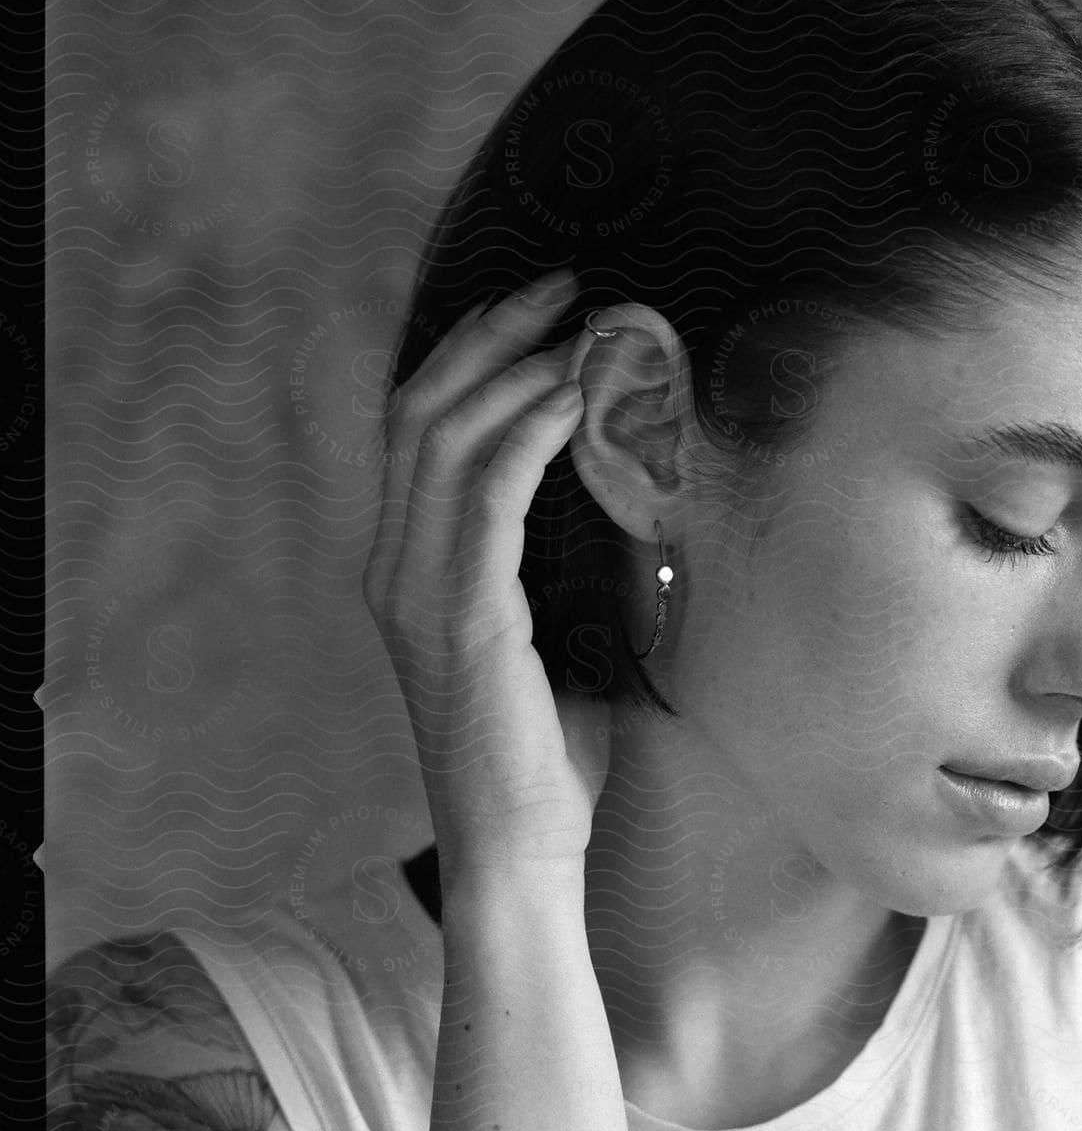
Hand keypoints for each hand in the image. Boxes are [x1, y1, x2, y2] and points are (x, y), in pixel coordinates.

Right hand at [362, 270, 610, 881]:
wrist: (523, 844)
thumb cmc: (548, 755)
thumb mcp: (564, 637)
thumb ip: (575, 564)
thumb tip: (637, 490)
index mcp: (410, 568)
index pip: (420, 428)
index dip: (473, 353)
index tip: (544, 310)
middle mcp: (396, 566)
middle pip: (421, 407)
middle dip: (493, 333)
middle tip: (566, 286)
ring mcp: (418, 589)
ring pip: (446, 435)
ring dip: (518, 369)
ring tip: (586, 330)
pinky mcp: (461, 614)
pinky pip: (487, 493)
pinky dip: (530, 433)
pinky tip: (578, 398)